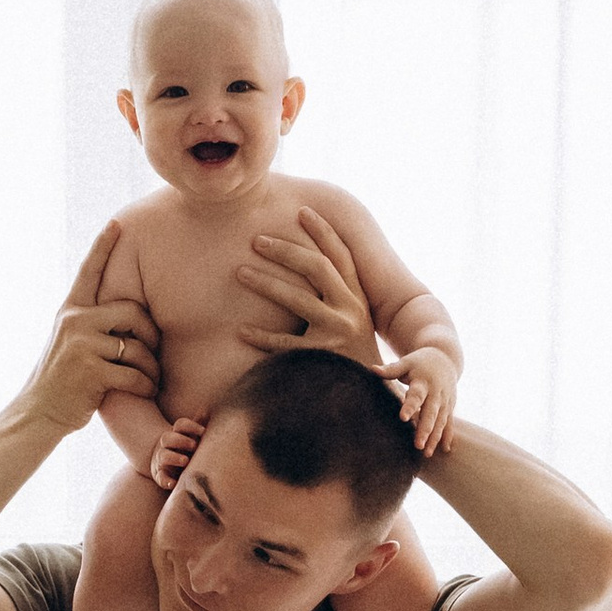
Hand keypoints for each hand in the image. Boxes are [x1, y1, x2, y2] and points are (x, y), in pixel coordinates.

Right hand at [22, 224, 160, 435]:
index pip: (89, 272)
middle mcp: (75, 322)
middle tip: (154, 352)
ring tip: (151, 379)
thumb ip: (91, 326)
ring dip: (150, 367)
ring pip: (136, 346)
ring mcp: (82, 345)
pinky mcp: (91, 371)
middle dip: (150, 334)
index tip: (116, 223)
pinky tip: (145, 392)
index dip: (103, 246)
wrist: (38, 414)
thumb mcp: (69, 344)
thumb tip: (125, 316)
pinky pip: (134, 373)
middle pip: (132, 312)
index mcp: (70, 312)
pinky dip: (145, 386)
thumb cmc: (61, 382)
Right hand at [148, 414, 204, 490]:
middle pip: (168, 438)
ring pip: (163, 456)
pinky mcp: (160, 475)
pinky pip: (161, 478)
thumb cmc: (185, 448)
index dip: (191, 426)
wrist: (167, 464)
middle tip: (194, 445)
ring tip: (186, 461)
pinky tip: (173, 483)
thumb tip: (208, 410)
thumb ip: (200, 426)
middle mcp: (166, 445)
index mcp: (177, 433)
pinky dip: (165, 480)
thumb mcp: (193, 436)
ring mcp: (162, 460)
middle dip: (181, 440)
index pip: (180, 424)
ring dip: (174, 457)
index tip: (204, 431)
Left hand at [236, 207, 381, 368]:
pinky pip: (284, 345)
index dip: (324, 232)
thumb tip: (313, 265)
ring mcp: (337, 335)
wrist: (371, 399)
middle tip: (256, 240)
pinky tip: (240, 330)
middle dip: (286, 251)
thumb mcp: (356, 320)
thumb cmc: (355, 356)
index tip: (302, 211)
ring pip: (297, 299)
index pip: (341, 257)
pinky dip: (261, 337)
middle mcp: (351, 312)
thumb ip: (340, 295)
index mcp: (359, 299)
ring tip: (239, 271)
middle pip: (317, 268)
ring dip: (266, 282)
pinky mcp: (321, 360)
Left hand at [390, 345, 459, 455]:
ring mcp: (445, 401)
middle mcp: (436, 393)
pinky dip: (447, 436)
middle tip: (418, 446)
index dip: (410, 406)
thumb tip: (372, 369)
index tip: (403, 417)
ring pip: (441, 421)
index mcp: (424, 382)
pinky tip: (445, 450)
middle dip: (425, 430)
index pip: (416, 395)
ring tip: (427, 454)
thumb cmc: (420, 362)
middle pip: (431, 413)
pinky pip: (449, 422)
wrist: (445, 357)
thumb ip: (391, 369)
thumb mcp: (406, 362)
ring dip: (435, 438)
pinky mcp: (450, 406)